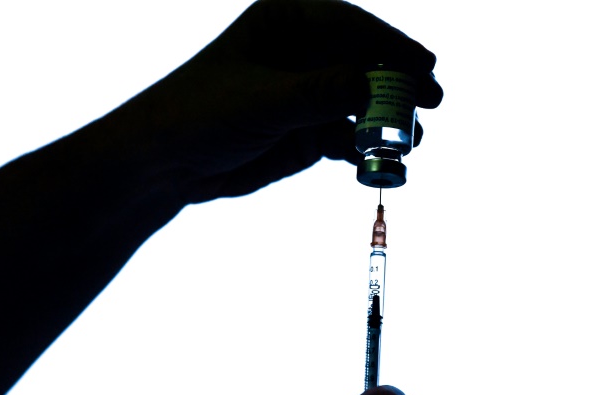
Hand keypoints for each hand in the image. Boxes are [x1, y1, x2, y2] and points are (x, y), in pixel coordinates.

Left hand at [133, 0, 442, 203]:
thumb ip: (316, 92)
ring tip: (410, 143)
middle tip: (431, 102)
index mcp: (285, 24)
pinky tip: (377, 166)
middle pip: (365, 63)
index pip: (350, 26)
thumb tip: (371, 85)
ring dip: (386, 123)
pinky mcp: (307, 132)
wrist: (168, 164)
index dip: (391, 44)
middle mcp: (302, 55)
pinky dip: (364, 151)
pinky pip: (348, 137)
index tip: (424, 66)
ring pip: (362, 104)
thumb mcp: (261, 100)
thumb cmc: (200, 113)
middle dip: (398, 84)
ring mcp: (307, 95)